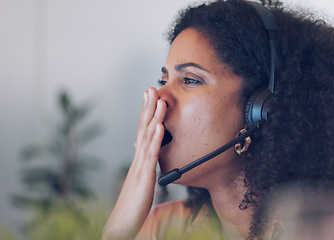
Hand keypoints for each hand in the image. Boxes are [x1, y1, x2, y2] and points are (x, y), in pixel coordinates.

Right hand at [102, 87, 165, 239]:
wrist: (122, 223)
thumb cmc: (133, 205)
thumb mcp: (141, 182)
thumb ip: (144, 167)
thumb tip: (148, 157)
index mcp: (139, 159)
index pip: (142, 131)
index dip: (146, 113)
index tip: (150, 96)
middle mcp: (138, 159)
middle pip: (142, 128)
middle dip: (148, 107)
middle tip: (151, 87)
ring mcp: (140, 166)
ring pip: (147, 137)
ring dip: (154, 117)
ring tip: (160, 99)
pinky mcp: (144, 177)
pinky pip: (151, 156)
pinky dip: (157, 139)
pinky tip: (161, 126)